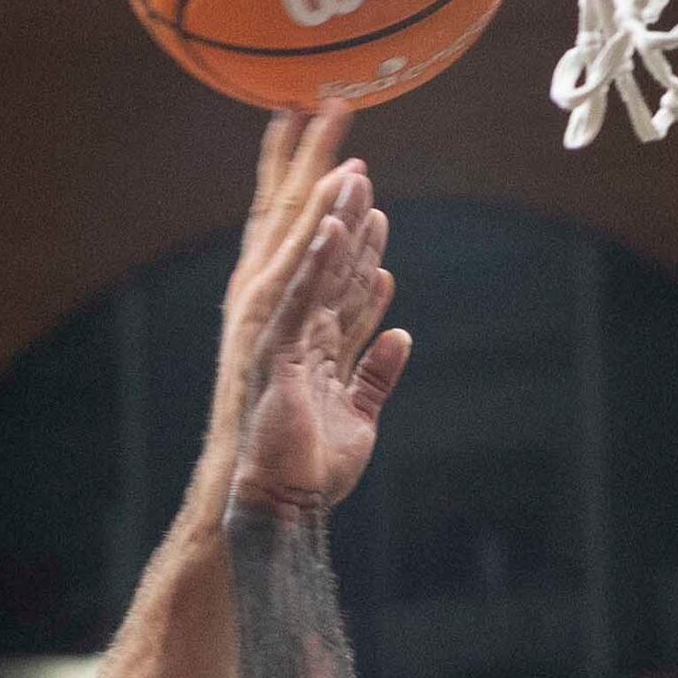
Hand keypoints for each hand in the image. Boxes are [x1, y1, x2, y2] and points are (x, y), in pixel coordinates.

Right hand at [222, 147, 408, 524]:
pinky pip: (301, 298)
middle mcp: (300, 339)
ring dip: (337, 224)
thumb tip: (401, 333)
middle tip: (365, 174)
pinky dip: (317, 263)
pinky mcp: (276, 351)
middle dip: (351, 222)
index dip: (364, 252)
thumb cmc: (315, 470)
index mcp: (318, 352)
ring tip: (354, 180)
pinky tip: (333, 227)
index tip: (380, 212)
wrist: (285, 503)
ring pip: (317, 272)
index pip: (346, 291)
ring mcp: (286, 342)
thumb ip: (377, 374)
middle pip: (332, 270)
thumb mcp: (361, 417)